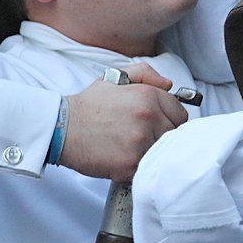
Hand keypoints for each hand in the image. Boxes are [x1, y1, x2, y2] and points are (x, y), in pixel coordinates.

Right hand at [59, 63, 188, 181]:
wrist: (62, 128)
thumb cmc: (89, 106)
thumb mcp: (116, 78)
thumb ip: (146, 74)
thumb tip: (169, 85)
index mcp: (148, 96)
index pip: (180, 115)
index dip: (169, 120)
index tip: (156, 124)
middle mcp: (148, 117)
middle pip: (174, 135)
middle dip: (161, 136)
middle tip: (140, 137)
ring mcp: (140, 142)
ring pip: (162, 153)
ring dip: (150, 153)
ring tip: (131, 147)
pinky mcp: (130, 164)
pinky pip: (146, 169)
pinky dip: (137, 167)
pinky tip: (123, 158)